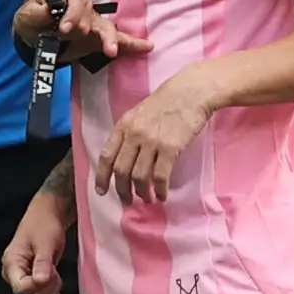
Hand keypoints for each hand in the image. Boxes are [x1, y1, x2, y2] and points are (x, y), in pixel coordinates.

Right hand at [2, 194, 67, 293]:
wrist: (46, 215)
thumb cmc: (44, 224)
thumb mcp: (45, 242)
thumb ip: (42, 263)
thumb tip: (40, 282)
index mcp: (11, 263)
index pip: (21, 288)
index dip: (38, 286)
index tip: (51, 272)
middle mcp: (12, 274)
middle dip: (47, 288)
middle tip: (55, 271)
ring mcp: (21, 279)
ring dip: (50, 290)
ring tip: (54, 271)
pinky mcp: (30, 281)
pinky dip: (51, 290)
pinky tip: (54, 276)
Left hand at [13, 0, 149, 68]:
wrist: (34, 35)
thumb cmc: (31, 21)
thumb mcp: (26, 15)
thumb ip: (36, 13)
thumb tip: (48, 10)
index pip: (74, 0)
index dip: (71, 14)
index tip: (63, 29)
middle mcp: (83, 5)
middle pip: (91, 12)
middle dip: (86, 24)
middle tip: (80, 34)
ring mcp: (94, 22)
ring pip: (107, 27)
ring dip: (110, 38)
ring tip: (112, 50)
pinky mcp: (98, 39)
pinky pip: (119, 40)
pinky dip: (132, 44)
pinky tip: (147, 47)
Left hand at [94, 68, 216, 203]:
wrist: (191, 91)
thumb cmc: (167, 101)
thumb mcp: (139, 113)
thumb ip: (129, 133)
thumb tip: (124, 158)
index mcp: (123, 125)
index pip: (106, 156)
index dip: (102, 177)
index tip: (101, 191)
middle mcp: (134, 134)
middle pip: (121, 170)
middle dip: (122, 190)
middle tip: (127, 201)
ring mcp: (151, 141)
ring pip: (139, 176)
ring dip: (142, 193)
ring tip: (147, 199)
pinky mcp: (170, 148)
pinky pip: (160, 176)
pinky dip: (160, 190)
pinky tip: (162, 196)